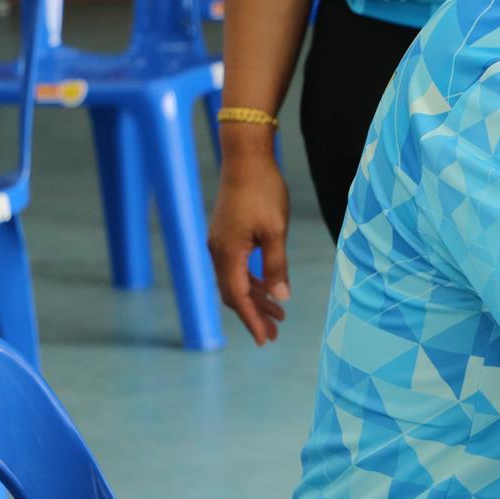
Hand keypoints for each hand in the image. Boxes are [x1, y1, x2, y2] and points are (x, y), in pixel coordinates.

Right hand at [207, 144, 291, 344]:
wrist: (246, 158)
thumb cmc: (264, 191)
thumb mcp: (276, 231)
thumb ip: (277, 266)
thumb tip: (281, 298)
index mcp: (228, 254)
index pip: (238, 298)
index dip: (252, 321)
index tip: (265, 340)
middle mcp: (218, 252)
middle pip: (234, 294)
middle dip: (254, 315)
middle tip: (274, 334)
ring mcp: (220, 243)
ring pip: (235, 281)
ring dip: (255, 299)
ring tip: (279, 314)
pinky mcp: (226, 234)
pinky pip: (236, 267)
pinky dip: (252, 280)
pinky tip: (268, 287)